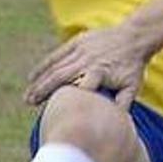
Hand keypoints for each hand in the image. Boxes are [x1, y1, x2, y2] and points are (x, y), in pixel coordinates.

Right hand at [24, 21, 148, 108]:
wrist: (133, 37)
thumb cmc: (132, 66)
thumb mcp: (132, 86)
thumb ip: (122, 104)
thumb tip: (115, 124)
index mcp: (100, 72)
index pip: (80, 88)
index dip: (66, 98)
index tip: (54, 112)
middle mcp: (87, 60)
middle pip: (60, 77)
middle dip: (43, 90)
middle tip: (30, 104)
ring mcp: (80, 50)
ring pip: (55, 67)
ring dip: (40, 81)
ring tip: (28, 96)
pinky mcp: (76, 42)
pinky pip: (56, 55)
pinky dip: (43, 66)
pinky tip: (31, 78)